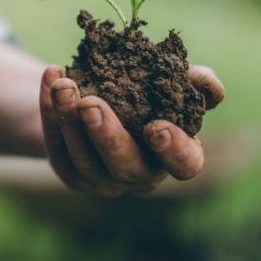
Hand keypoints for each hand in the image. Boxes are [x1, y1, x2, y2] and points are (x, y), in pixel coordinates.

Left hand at [39, 65, 224, 195]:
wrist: (99, 100)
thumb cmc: (148, 96)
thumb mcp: (171, 84)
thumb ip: (193, 82)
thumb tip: (211, 85)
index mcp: (174, 156)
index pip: (184, 165)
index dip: (173, 150)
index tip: (157, 126)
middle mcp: (139, 175)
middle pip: (124, 166)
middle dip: (106, 136)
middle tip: (90, 104)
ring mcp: (102, 180)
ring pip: (83, 158)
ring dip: (69, 120)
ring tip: (63, 85)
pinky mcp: (70, 172)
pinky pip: (57, 147)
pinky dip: (50, 113)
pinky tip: (50, 80)